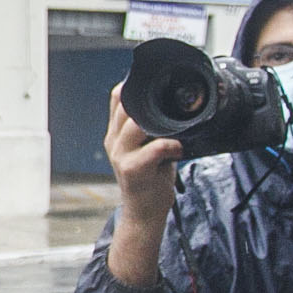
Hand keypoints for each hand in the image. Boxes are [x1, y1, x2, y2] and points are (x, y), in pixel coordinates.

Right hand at [102, 87, 183, 287]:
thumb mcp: (146, 149)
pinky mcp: (133, 169)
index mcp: (115, 133)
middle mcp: (114, 141)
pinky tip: (179, 150)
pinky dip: (171, 145)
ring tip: (177, 128)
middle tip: (174, 101)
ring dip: (161, 122)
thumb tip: (173, 107)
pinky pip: (154, 148)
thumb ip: (151, 129)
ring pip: (137, 123)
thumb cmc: (150, 180)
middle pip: (125, 104)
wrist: (144, 214)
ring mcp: (121, 155)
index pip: (118, 97)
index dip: (134, 83)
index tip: (155, 78)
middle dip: (150, 99)